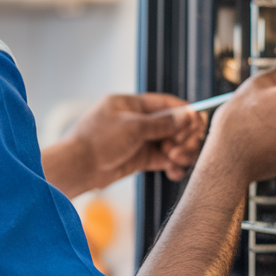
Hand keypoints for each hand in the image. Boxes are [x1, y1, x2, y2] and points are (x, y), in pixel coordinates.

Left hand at [42, 93, 206, 198]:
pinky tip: (174, 171)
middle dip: (184, 135)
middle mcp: (136, 120)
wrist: (77, 168)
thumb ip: (163, 123)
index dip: (185, 113)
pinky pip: (163, 159)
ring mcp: (138, 140)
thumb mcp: (133, 128)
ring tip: (176, 159)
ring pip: (170, 142)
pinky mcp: (139, 158)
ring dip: (180, 151)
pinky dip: (172, 165)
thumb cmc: (97, 141)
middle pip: (172, 124)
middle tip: (184, 147)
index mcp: (131, 104)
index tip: (198, 124)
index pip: (166, 104)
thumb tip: (189, 114)